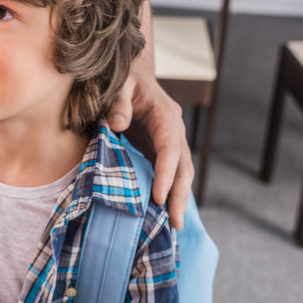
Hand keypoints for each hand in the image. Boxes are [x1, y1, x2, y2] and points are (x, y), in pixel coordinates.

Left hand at [107, 67, 193, 228]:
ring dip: (177, 198)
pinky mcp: (159, 151)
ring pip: (180, 174)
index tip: (159, 197)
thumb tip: (118, 124)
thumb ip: (118, 102)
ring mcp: (169, 143)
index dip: (166, 173)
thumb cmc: (124, 80)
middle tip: (176, 223)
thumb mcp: (119, 85)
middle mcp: (173, 132)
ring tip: (174, 226)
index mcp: (166, 116)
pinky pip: (167, 174)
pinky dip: (167, 193)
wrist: (132, 76)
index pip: (171, 148)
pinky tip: (161, 214)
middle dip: (180, 194)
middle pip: (184, 166)